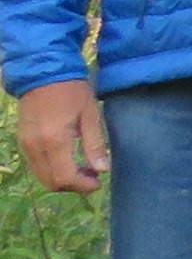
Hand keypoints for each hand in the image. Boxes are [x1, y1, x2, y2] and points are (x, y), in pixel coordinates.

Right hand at [14, 78, 105, 192]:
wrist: (43, 73)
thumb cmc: (72, 90)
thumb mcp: (90, 115)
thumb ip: (94, 144)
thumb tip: (102, 170)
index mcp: (54, 140)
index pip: (65, 177)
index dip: (83, 185)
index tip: (98, 181)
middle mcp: (35, 147)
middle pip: (51, 182)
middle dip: (73, 185)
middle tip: (92, 176)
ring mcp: (25, 145)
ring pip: (41, 176)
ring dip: (61, 179)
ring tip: (82, 168)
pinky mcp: (22, 141)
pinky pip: (35, 166)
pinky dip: (51, 170)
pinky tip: (67, 160)